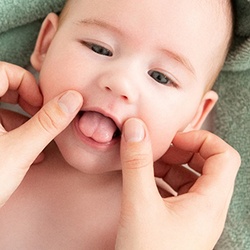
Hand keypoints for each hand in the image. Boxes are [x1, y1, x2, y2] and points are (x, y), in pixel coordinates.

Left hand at [0, 62, 82, 206]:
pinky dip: (13, 131)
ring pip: (0, 106)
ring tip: (36, 138)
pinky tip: (26, 150)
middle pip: (3, 86)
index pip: (4, 71)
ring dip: (23, 120)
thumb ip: (48, 123)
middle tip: (40, 116)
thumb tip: (72, 100)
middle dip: (27, 102)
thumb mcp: (19, 151)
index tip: (41, 105)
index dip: (28, 84)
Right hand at [116, 118, 239, 249]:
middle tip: (157, 149)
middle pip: (207, 165)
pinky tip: (143, 181)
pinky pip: (176, 192)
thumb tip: (136, 128)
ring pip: (189, 178)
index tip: (174, 139)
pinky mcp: (179, 222)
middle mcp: (207, 209)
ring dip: (168, 166)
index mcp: (209, 203)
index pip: (224, 156)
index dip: (201, 140)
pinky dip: (161, 180)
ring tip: (145, 163)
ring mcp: (193, 217)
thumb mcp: (139, 205)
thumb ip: (137, 163)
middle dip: (181, 152)